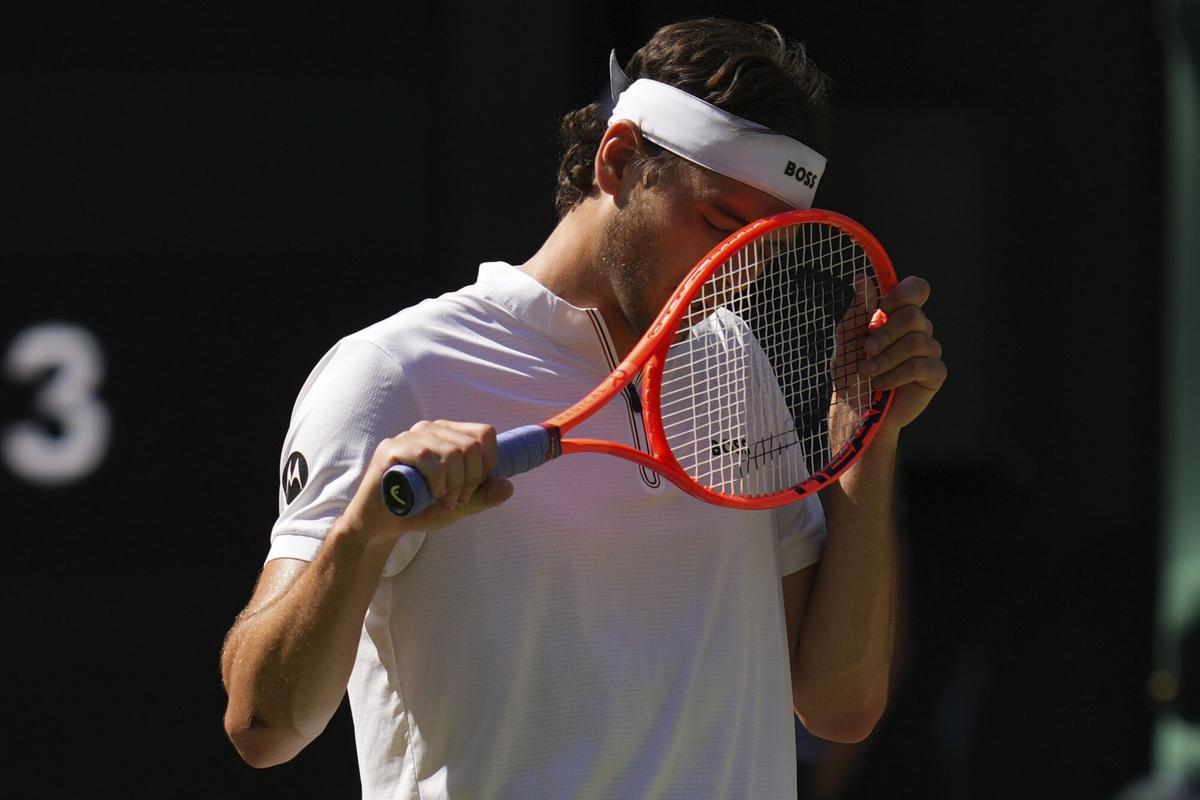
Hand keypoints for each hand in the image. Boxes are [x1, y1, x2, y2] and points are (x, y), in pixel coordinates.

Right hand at [337, 420, 513, 545]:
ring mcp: (409, 437)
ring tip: (443, 501)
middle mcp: (430, 429)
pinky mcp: (391, 449)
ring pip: (452, 452)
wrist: (383, 525)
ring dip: (455, 485)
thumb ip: (484, 496)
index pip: (484, 433)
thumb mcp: (460, 504)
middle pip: (472, 445)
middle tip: (457, 500)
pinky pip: (427, 457)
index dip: (489, 462)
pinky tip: (431, 495)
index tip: (475, 487)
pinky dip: (437, 482)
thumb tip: (508, 487)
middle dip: (471, 480)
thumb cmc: (421, 509)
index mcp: (448, 435)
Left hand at [861, 276, 946, 433]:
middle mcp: (918, 330)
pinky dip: (895, 375)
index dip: (904, 293)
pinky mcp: (935, 373)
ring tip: (869, 372)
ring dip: (886, 358)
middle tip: (867, 350)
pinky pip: (920, 365)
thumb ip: (859, 310)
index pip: (917, 289)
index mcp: (897, 316)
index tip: (882, 306)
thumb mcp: (847, 339)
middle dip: (885, 333)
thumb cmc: (850, 372)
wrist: (855, 411)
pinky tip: (882, 384)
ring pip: (916, 341)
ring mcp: (929, 351)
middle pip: (914, 315)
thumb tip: (862, 278)